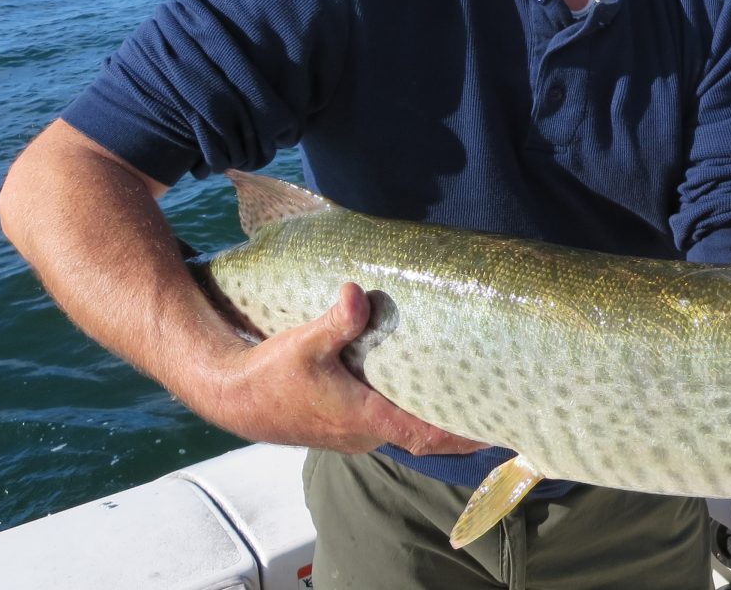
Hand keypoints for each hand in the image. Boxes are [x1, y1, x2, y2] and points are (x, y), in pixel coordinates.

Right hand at [210, 282, 487, 456]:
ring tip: (474, 399)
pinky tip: (426, 391)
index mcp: (363, 417)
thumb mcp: (303, 343)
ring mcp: (354, 433)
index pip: (423, 434)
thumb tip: (358, 294)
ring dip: (437, 420)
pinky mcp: (344, 424)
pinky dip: (413, 413)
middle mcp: (364, 433)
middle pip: (424, 436)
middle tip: (499, 408)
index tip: (495, 430)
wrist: (231, 396)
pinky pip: (389, 423)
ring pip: (406, 430)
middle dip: (461, 428)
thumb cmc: (268, 373)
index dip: (461, 435)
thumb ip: (336, 321)